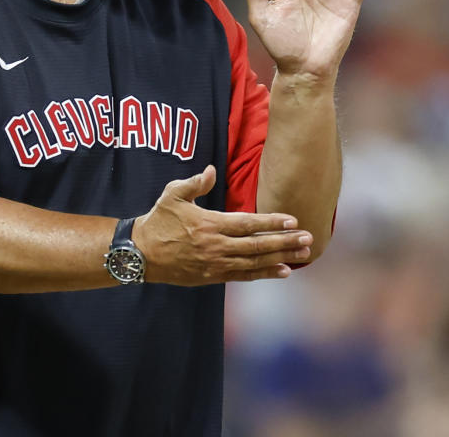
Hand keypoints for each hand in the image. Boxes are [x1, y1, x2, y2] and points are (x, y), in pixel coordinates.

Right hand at [132, 165, 312, 284]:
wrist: (140, 253)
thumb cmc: (157, 221)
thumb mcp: (172, 195)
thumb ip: (195, 183)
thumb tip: (212, 170)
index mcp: (209, 224)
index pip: (247, 224)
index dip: (271, 222)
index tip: (292, 221)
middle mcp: (216, 246)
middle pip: (257, 245)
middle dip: (285, 242)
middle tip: (308, 239)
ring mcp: (215, 264)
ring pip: (255, 263)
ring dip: (281, 259)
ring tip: (303, 255)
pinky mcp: (212, 277)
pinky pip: (243, 276)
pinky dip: (264, 274)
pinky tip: (282, 271)